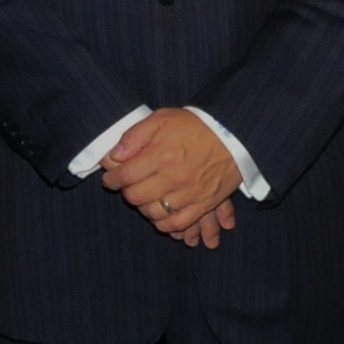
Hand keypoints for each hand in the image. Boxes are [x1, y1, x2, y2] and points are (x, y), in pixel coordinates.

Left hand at [102, 108, 244, 249]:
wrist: (233, 134)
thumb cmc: (195, 125)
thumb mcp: (162, 118)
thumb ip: (135, 136)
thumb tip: (115, 155)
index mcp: (161, 156)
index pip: (126, 176)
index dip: (112, 179)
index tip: (110, 179)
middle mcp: (173, 177)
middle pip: (136, 197)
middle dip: (126, 192)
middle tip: (127, 187)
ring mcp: (189, 193)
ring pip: (154, 213)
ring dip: (143, 208)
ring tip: (143, 199)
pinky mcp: (204, 203)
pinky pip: (178, 223)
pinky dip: (165, 224)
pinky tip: (159, 216)